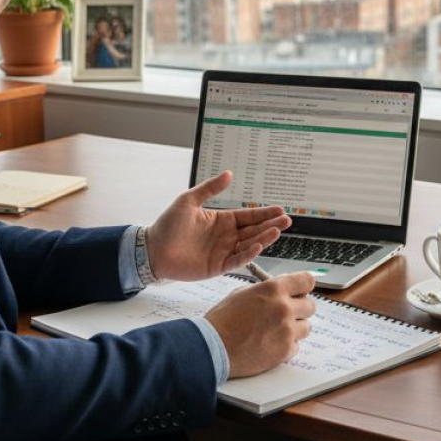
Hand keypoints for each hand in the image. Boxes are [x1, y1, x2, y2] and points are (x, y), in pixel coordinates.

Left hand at [144, 171, 290, 280]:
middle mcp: (226, 237)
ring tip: (278, 231)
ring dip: (264, 238)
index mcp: (222, 221)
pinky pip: (237, 260)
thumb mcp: (189, 200)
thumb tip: (229, 173)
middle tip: (287, 220)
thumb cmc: (168, 224)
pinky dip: (248, 254)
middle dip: (271, 225)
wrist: (153, 249)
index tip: (280, 209)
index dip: (264, 213)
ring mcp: (223, 252)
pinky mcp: (217, 267)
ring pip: (249, 245)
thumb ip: (210, 188)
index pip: (248, 216)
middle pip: (254, 230)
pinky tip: (258, 246)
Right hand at [204, 273, 317, 377]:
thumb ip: (266, 291)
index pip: (307, 281)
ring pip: (306, 327)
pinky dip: (286, 346)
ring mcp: (287, 330)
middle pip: (310, 306)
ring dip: (294, 329)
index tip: (302, 292)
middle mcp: (284, 308)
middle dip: (300, 310)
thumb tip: (283, 292)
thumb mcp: (243, 294)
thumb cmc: (223, 320)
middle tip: (286, 315)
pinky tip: (270, 344)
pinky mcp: (285, 350)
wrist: (213, 346)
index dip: (304, 287)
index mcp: (274, 289)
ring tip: (275, 332)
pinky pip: (297, 346)